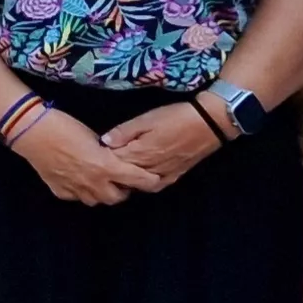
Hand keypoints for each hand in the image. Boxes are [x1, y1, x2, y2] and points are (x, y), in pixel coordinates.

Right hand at [12, 111, 161, 205]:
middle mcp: (93, 183)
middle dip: (123, 190)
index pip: (137, 180)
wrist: (32, 132)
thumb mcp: (93, 136)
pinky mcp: (60, 191)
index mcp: (106, 167)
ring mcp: (75, 190)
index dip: (149, 181)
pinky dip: (81, 191)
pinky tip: (77, 179)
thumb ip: (107, 153)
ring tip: (100, 180)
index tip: (155, 179)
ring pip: (97, 200)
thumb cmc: (64, 126)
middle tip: (122, 178)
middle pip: (118, 197)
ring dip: (102, 193)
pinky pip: (77, 197)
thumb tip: (113, 158)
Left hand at [99, 102, 223, 185]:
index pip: (113, 163)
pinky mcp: (174, 176)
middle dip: (112, 171)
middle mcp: (149, 169)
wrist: (209, 124)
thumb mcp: (146, 119)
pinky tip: (139, 180)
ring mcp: (163, 175)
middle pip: (124, 175)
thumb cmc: (175, 117)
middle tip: (101, 166)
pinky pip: (155, 185)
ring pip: (138, 184)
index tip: (92, 155)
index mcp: (139, 154)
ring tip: (117, 172)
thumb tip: (103, 142)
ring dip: (127, 180)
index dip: (102, 160)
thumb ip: (124, 132)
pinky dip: (145, 184)